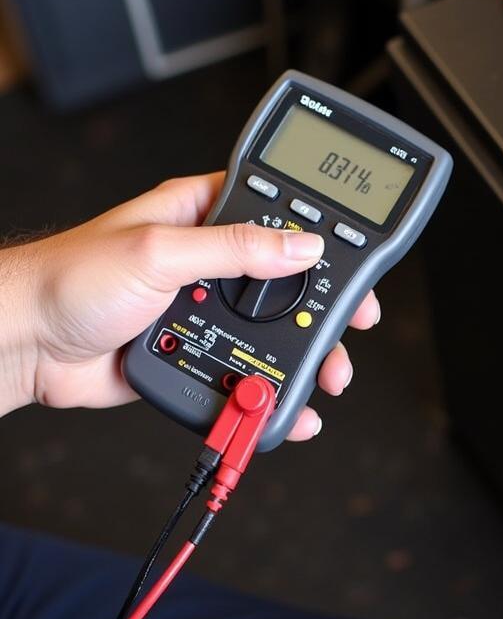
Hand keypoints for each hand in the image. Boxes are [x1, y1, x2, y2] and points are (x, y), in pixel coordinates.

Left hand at [0, 173, 379, 438]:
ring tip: (325, 376)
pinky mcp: (197, 351)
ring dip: (305, 357)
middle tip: (352, 326)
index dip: (320, 233)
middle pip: (287, 283)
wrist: (27, 347)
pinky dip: (271, 391)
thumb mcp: (159, 252)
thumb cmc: (69, 279)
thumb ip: (234, 249)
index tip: (354, 260)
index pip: (276, 213)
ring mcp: (205, 309)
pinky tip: (290, 405)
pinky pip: (245, 370)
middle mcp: (209, 261)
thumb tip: (302, 247)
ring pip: (273, 331)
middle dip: (325, 309)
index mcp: (201, 216)